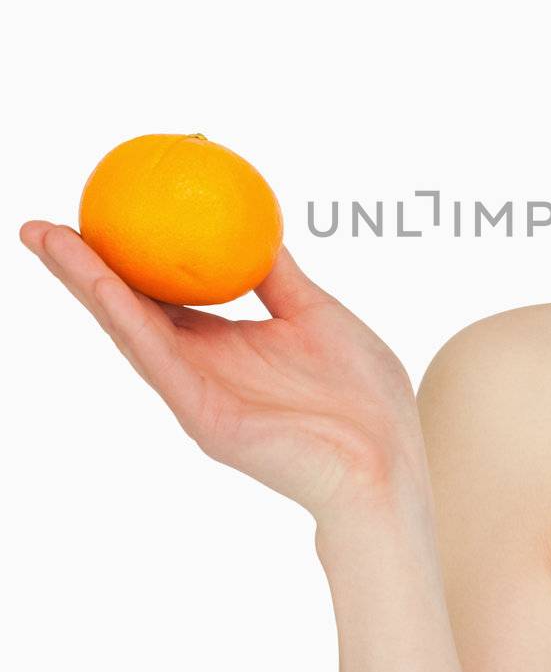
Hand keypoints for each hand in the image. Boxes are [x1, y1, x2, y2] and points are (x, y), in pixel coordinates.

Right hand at [19, 222, 428, 526]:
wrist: (391, 460)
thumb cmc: (362, 396)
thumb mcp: (317, 312)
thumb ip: (280, 276)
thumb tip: (257, 223)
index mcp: (222, 345)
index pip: (158, 294)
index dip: (122, 257)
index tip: (95, 211)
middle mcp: (198, 369)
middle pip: (127, 310)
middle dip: (79, 270)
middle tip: (38, 227)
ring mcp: (197, 395)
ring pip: (129, 331)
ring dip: (86, 285)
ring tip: (49, 242)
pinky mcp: (206, 420)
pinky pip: (161, 362)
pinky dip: (128, 321)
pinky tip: (104, 285)